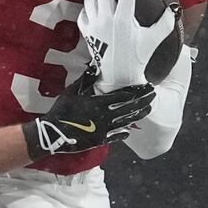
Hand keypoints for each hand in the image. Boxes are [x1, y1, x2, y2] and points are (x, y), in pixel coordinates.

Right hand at [25, 82, 154, 158]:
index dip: (137, 90)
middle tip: (153, 95)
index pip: (124, 95)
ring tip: (149, 109)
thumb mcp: (72, 91)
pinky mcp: (100, 140)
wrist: (54, 132)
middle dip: (144, 100)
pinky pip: (116, 136)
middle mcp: (106, 115)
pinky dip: (124, 133)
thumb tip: (94, 67)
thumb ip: (85, 80)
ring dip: (139, 114)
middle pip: (130, 107)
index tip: (147, 86)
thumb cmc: (61, 110)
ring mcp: (105, 129)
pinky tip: (130, 130)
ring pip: (127, 120)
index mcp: (100, 102)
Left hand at [77, 0, 176, 90]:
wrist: (118, 76)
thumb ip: (165, 23)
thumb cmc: (137, 57)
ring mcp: (93, 26)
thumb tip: (174, 8)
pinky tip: (90, 2)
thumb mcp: (153, 40)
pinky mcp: (86, 32)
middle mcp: (105, 20)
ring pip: (89, 0)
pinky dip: (86, 5)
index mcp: (123, 19)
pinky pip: (83, 13)